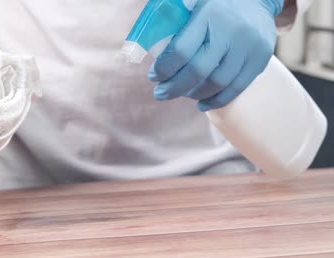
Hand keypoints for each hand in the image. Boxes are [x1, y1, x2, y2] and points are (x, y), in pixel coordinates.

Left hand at [148, 0, 283, 110]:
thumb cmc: (215, 4)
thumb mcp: (192, 6)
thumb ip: (174, 25)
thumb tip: (142, 47)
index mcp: (208, 14)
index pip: (180, 51)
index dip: (163, 69)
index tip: (153, 75)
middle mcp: (230, 31)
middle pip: (197, 72)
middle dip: (174, 88)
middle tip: (160, 94)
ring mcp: (249, 46)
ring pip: (217, 84)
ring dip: (194, 95)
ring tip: (182, 95)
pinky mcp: (260, 59)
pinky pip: (236, 88)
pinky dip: (216, 100)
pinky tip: (202, 103)